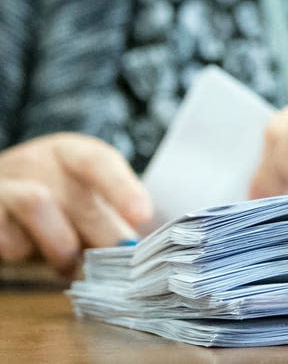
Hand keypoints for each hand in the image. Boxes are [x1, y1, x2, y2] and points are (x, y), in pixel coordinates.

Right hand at [0, 133, 151, 273]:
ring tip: (68, 266)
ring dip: (61, 246)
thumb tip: (134, 249)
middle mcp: (37, 162)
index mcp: (71, 154)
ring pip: (37, 204)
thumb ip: (109, 218)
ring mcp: (6, 185)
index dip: (122, 187)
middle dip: (105, 236)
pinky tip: (28, 254)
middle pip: (79, 196)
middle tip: (120, 263)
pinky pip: (6, 235)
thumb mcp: (83, 198)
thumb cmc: (53, 202)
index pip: (98, 162)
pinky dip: (22, 253)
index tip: (142, 216)